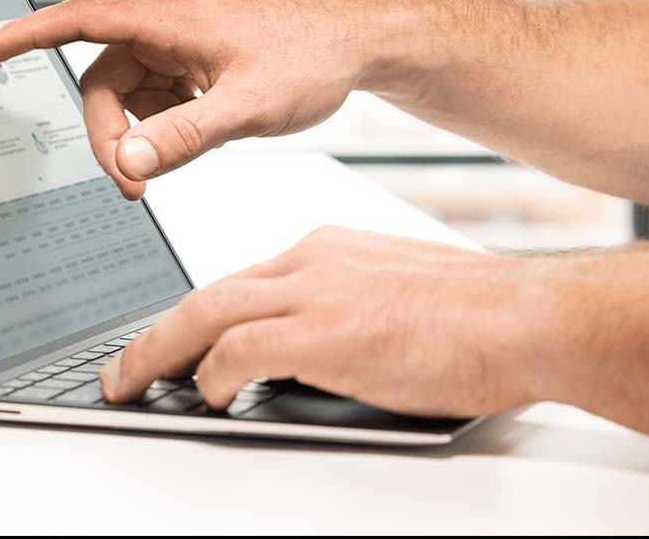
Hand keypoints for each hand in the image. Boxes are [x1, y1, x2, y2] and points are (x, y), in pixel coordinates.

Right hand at [0, 0, 407, 198]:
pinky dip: (169, 122)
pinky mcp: (206, 58)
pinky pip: (165, 93)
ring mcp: (189, 42)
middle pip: (105, 77)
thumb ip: (184, 136)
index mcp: (172, 19)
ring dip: (142, 130)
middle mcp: (172, 24)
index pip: (81, 19)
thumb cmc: (315, 54)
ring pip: (135, 90)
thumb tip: (128, 159)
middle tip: (135, 183)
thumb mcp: (248, 106)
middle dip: (110, 132)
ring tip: (178, 160)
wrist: (366, 39)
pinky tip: (203, 136)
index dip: (28, 34)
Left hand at [98, 226, 541, 416]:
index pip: (241, 279)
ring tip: (134, 384)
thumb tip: (309, 360)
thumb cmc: (478, 318)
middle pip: (208, 293)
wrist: (524, 317)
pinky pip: (239, 351)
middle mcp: (314, 260)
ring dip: (160, 353)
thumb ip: (345, 314)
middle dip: (156, 334)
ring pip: (207, 315)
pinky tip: (211, 398)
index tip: (173, 339)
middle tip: (124, 366)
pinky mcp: (324, 332)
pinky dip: (213, 375)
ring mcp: (317, 292)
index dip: (197, 315)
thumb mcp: (395, 300)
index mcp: (330, 249)